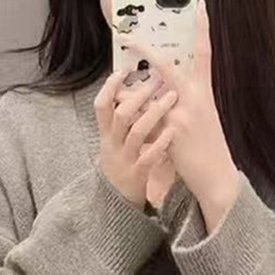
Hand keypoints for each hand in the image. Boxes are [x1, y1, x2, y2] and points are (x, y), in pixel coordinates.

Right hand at [94, 69, 177, 206]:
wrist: (118, 204)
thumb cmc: (122, 166)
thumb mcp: (116, 143)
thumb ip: (123, 122)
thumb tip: (133, 93)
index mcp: (106, 135)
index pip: (101, 106)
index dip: (110, 87)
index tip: (123, 70)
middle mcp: (113, 145)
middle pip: (122, 114)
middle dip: (140, 95)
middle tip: (158, 78)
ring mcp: (125, 160)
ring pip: (137, 132)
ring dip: (155, 112)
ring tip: (171, 97)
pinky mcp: (138, 175)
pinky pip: (149, 157)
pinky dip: (161, 142)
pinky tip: (173, 131)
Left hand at [121, 0, 240, 230]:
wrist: (217, 178)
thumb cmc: (208, 151)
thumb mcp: (201, 120)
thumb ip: (181, 103)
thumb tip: (158, 93)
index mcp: (203, 93)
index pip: (204, 54)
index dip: (203, 29)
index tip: (200, 7)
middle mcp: (193, 98)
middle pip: (166, 66)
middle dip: (145, 50)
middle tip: (128, 37)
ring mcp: (182, 114)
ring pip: (147, 96)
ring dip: (131, 98)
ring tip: (122, 98)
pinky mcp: (171, 132)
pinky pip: (145, 120)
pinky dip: (135, 122)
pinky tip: (130, 128)